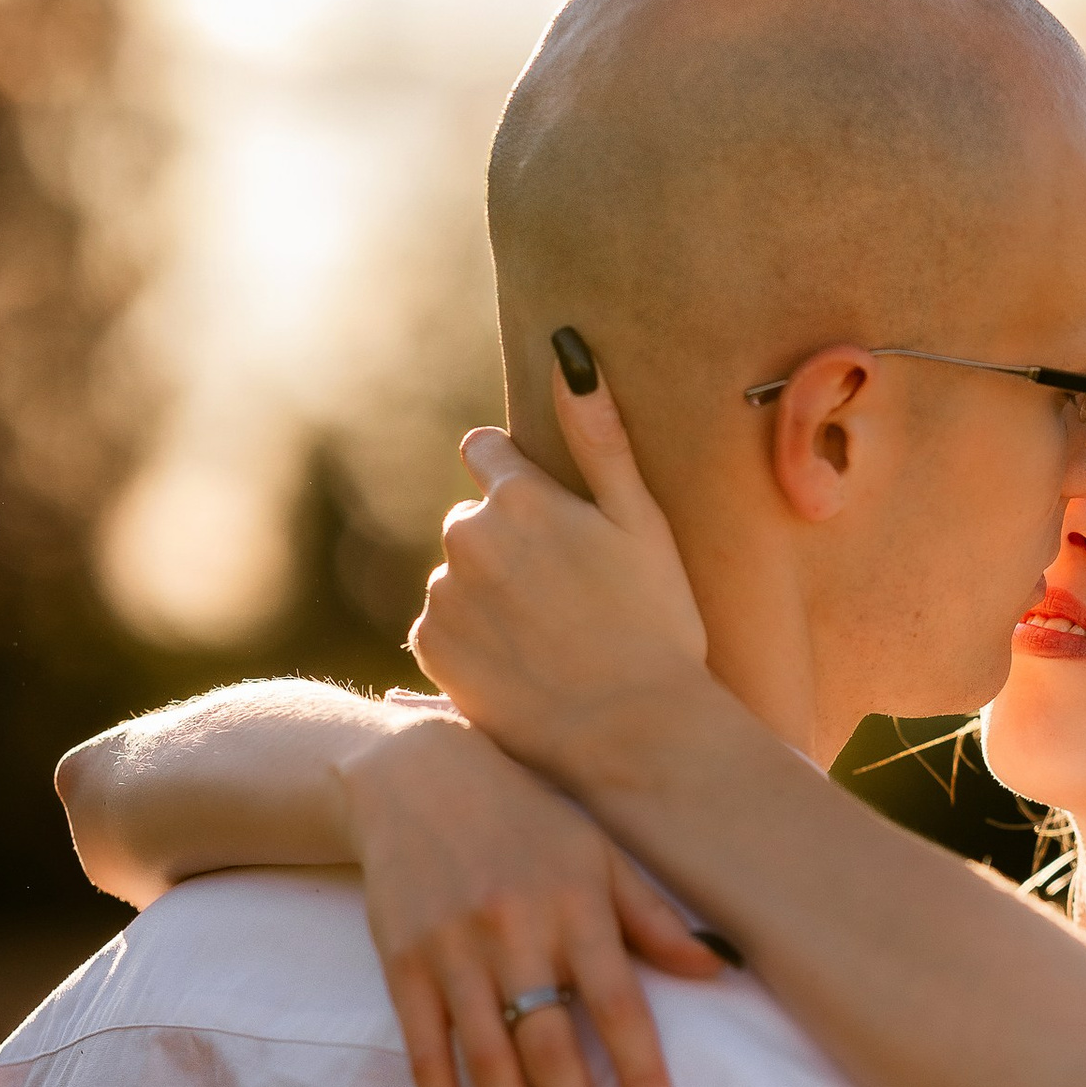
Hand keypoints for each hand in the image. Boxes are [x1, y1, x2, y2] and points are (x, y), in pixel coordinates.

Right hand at [341, 704, 724, 1086]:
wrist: (412, 771)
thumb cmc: (526, 817)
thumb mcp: (600, 851)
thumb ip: (654, 917)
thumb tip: (723, 970)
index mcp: (576, 907)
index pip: (620, 1012)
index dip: (643, 1084)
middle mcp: (514, 934)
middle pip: (552, 1054)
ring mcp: (453, 955)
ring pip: (491, 1068)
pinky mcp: (403, 969)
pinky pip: (426, 1059)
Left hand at [410, 348, 706, 792]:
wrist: (633, 734)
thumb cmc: (657, 625)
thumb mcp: (643, 524)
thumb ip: (600, 438)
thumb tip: (568, 352)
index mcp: (518, 496)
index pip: (486, 452)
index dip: (521, 482)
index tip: (552, 525)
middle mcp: (465, 536)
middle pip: (474, 521)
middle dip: (507, 546)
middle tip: (567, 599)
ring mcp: (442, 594)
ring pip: (457, 576)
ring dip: (488, 596)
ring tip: (548, 641)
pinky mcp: (428, 648)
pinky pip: (441, 628)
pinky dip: (470, 642)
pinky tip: (520, 667)